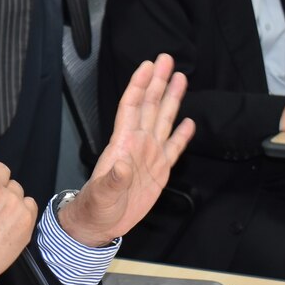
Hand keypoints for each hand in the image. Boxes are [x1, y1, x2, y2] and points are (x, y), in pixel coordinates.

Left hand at [57, 54, 194, 245]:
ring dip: (171, 99)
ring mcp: (149, 156)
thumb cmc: (96, 208)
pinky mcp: (159, 171)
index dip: (139, 84)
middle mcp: (137, 144)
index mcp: (122, 144)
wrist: (101, 225)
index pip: (132, 106)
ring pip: (163, 120)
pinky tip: (189, 122)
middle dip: (158, 82)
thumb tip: (121, 166)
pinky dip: (181, 135)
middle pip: (150, 105)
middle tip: (167, 59)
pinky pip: (173, 148)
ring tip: (180, 78)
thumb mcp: (102, 195)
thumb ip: (112, 181)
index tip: (147, 65)